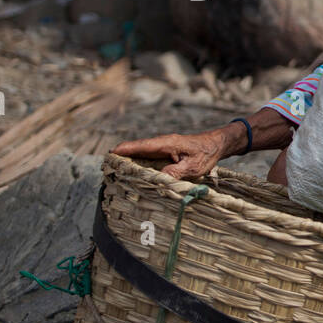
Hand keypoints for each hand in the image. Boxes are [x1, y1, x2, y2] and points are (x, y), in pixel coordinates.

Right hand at [112, 124, 241, 180]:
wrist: (216, 145)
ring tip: (112, 170)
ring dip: (128, 160)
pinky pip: (147, 157)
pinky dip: (137, 162)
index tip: (110, 154)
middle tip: (106, 167)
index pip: (141, 146)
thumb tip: (159, 178)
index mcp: (166, 144)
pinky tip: (130, 171)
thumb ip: (176, 172)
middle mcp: (161, 144)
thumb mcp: (193, 167)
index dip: (125, 150)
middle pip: (136, 149)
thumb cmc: (206, 154)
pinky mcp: (165, 152)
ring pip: (140, 153)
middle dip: (121, 156)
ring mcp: (162, 148)